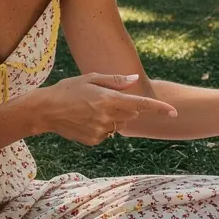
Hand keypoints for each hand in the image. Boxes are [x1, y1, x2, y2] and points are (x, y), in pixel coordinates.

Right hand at [38, 73, 176, 144]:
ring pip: (120, 125)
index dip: (159, 109)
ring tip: (91, 109)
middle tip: (106, 99)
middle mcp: (107, 116)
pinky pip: (107, 134)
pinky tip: (85, 120)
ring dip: (113, 118)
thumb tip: (135, 80)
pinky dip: (102, 127)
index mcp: (108, 99)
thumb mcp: (91, 78)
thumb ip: (116, 81)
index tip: (173, 112)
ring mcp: (100, 131)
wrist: (45, 111)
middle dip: (126, 108)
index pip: (141, 105)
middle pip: (131, 115)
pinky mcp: (94, 141)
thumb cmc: (68, 89)